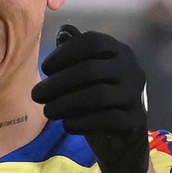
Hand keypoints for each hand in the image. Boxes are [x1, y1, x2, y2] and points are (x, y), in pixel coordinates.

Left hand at [32, 25, 150, 172]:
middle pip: (90, 69)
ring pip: (97, 95)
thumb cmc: (100, 101)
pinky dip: (81, 122)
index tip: (45, 69)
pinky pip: (106, 119)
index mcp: (120, 52)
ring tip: (47, 111)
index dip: (65, 53)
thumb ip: (76, 52)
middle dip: (57, 83)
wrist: (123, 141)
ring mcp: (135, 96)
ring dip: (65, 104)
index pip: (92, 41)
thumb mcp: (88, 75)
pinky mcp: (134, 121)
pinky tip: (66, 125)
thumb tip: (64, 31)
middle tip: (36, 95)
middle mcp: (132, 70)